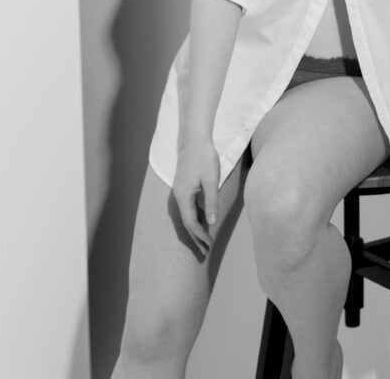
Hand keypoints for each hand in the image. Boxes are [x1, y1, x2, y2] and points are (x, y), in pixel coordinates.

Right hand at [172, 138, 220, 254]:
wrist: (195, 139)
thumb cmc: (204, 158)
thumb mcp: (211, 181)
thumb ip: (211, 202)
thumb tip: (211, 223)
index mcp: (183, 196)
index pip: (191, 223)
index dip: (200, 235)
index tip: (209, 245)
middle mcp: (178, 195)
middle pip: (185, 221)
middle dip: (195, 236)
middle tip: (205, 250)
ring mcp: (179, 190)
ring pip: (185, 214)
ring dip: (194, 228)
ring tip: (203, 239)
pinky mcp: (182, 185)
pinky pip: (186, 207)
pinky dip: (193, 217)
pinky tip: (200, 220)